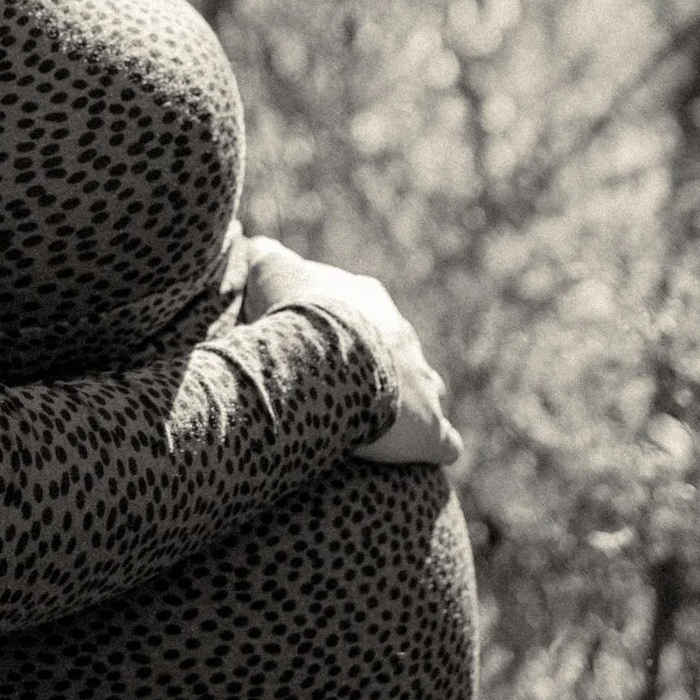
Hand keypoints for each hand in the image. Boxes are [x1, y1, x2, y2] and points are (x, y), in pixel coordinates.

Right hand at [238, 235, 465, 471]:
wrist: (329, 358)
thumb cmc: (297, 315)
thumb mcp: (271, 273)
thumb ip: (265, 256)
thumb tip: (255, 242)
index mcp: (369, 302)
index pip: (366, 311)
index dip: (348, 331)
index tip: (322, 349)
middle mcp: (403, 338)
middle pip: (401, 351)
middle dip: (383, 369)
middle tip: (348, 391)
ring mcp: (423, 383)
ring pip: (430, 390)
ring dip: (413, 405)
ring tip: (387, 426)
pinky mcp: (429, 429)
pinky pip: (444, 443)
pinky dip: (435, 448)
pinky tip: (420, 457)